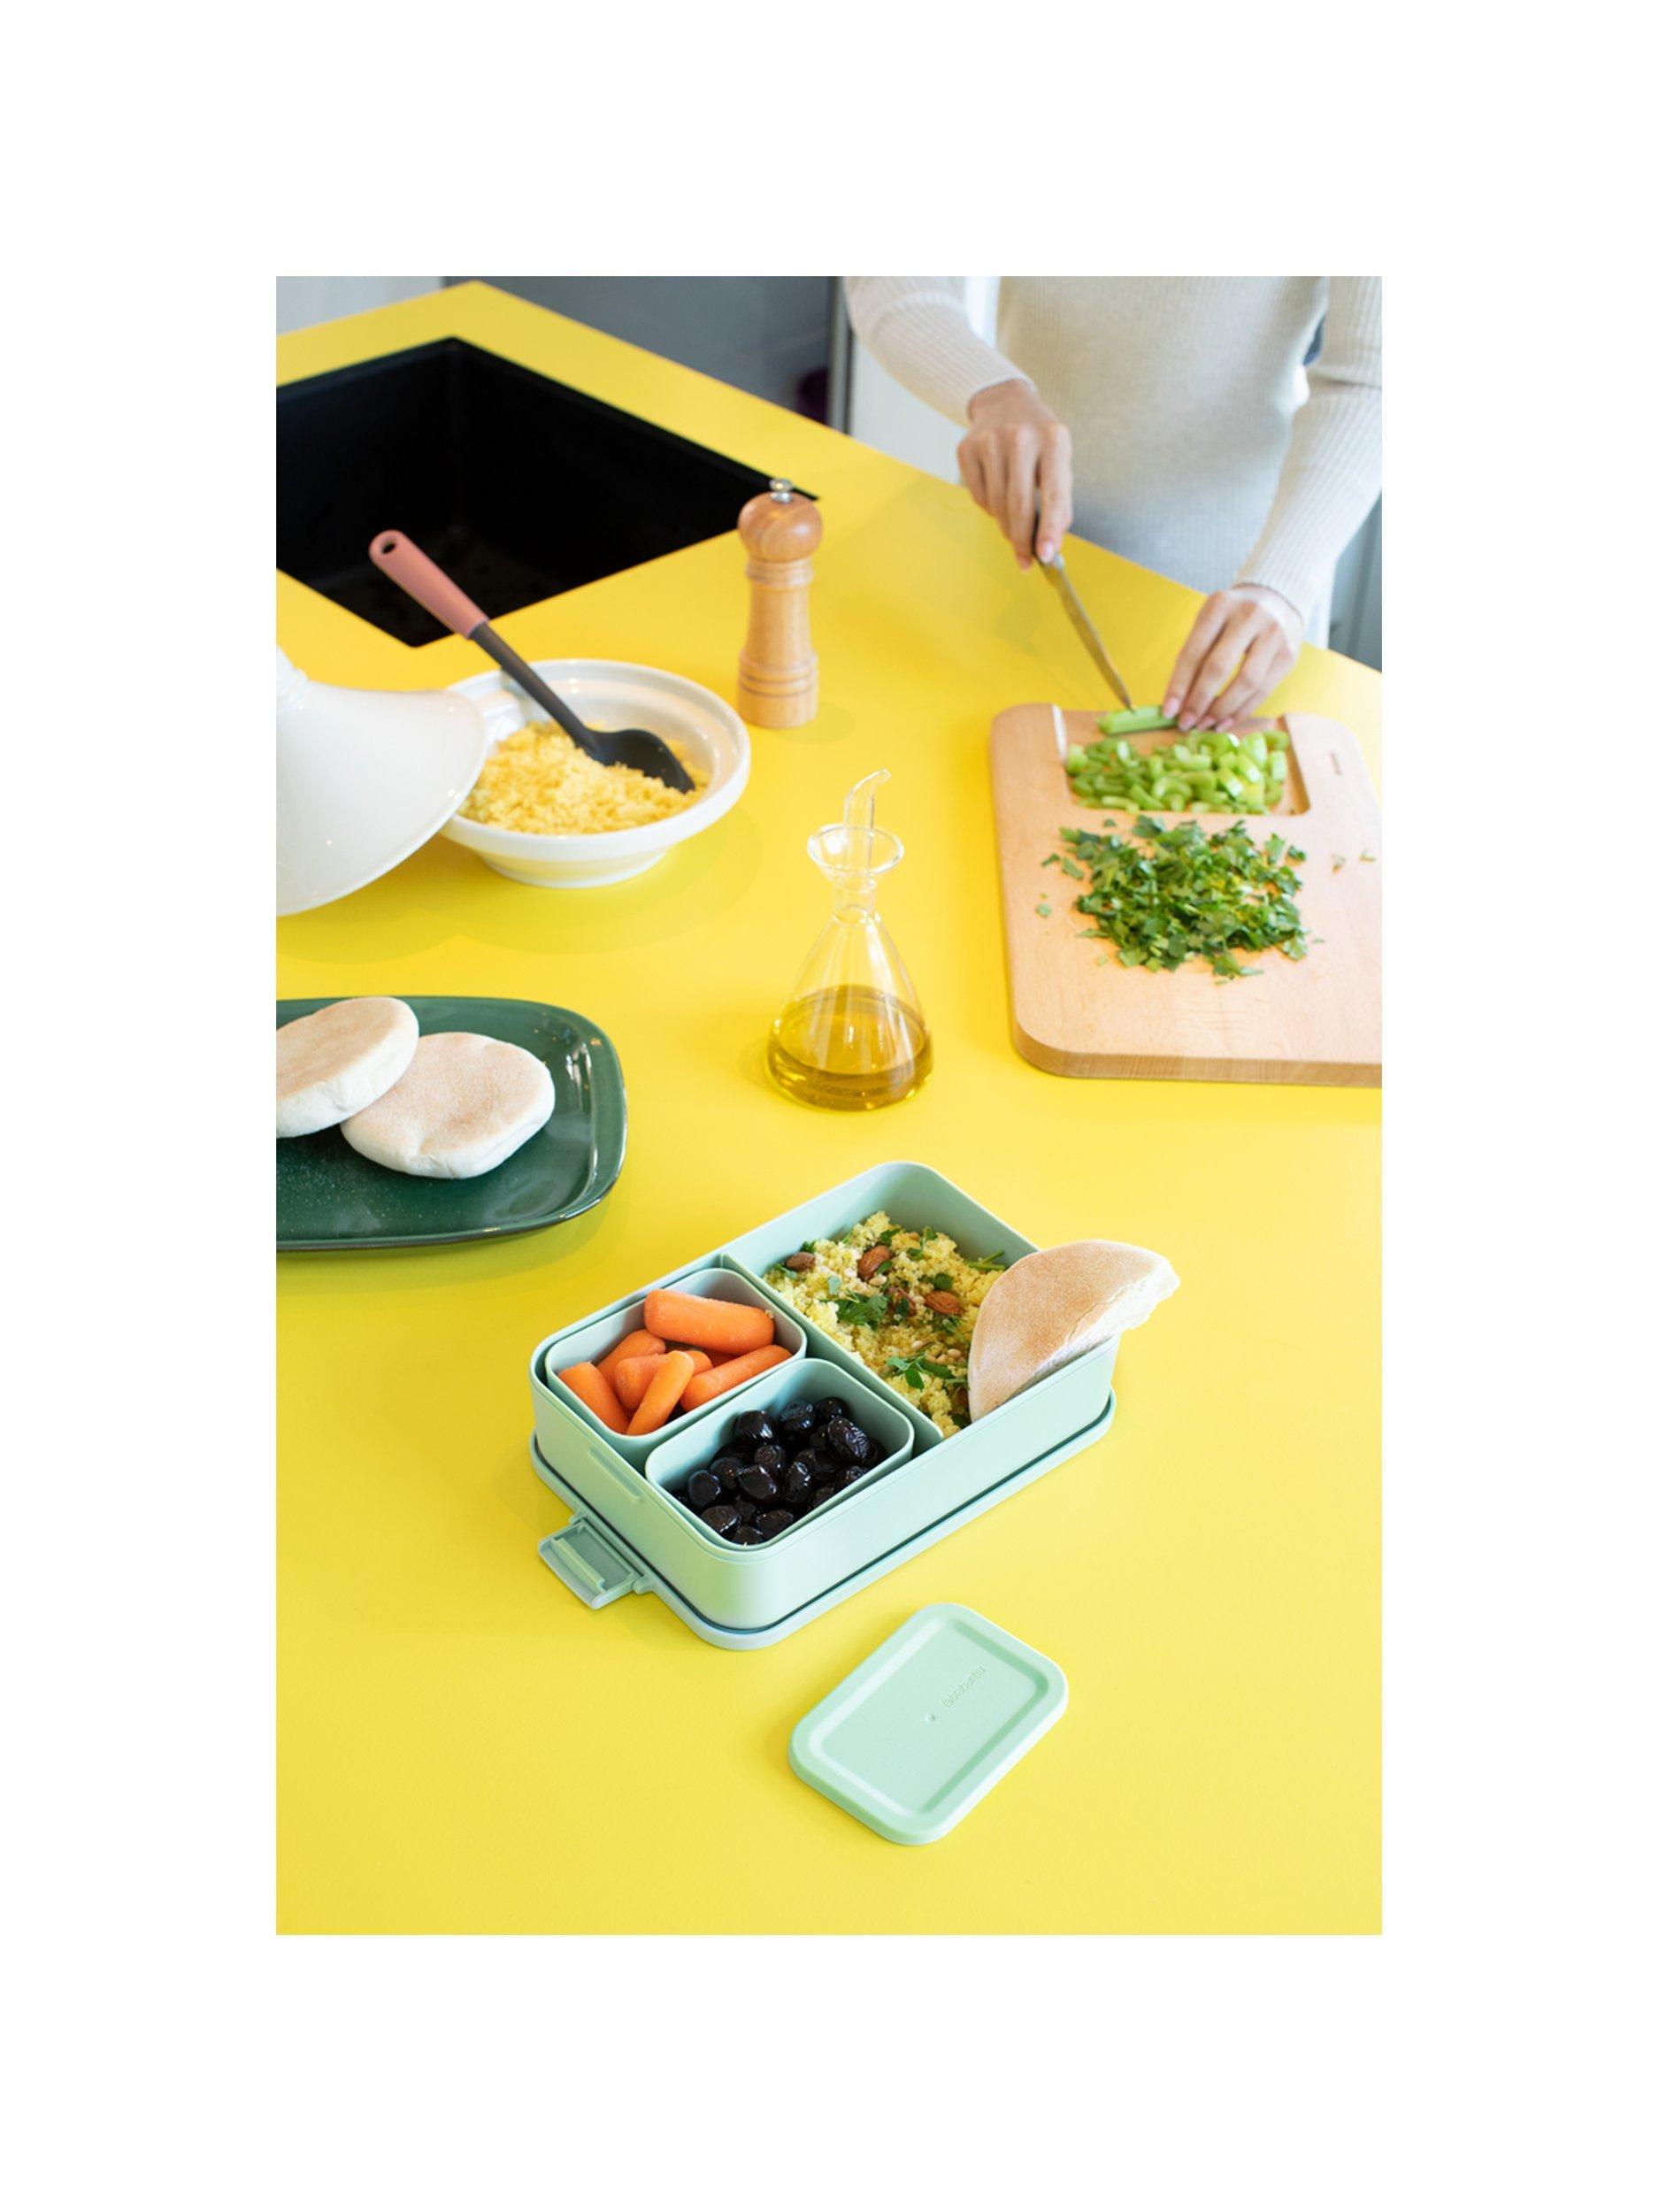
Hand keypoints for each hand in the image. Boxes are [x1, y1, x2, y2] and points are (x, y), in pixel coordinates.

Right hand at [956, 380, 1072, 568]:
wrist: (1004, 401)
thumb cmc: (1038, 439)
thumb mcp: (1059, 460)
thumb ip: (1058, 500)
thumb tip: (1049, 546)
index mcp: (1053, 439)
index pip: (1053, 493)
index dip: (1050, 529)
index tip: (1046, 556)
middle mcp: (1021, 437)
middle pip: (1018, 504)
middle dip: (1022, 540)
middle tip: (1025, 561)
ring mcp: (989, 441)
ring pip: (996, 505)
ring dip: (1006, 527)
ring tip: (1014, 529)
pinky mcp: (967, 448)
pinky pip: (977, 497)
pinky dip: (989, 508)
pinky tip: (997, 496)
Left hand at [1164, 586, 1303, 730]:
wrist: (1279, 599)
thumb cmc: (1233, 616)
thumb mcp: (1210, 621)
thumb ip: (1194, 655)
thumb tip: (1178, 701)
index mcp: (1220, 605)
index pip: (1194, 651)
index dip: (1179, 684)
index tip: (1168, 711)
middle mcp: (1249, 616)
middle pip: (1219, 667)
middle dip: (1199, 700)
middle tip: (1186, 723)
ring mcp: (1273, 635)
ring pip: (1246, 682)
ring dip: (1222, 710)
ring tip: (1205, 725)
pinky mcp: (1289, 655)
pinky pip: (1264, 690)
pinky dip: (1242, 711)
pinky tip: (1226, 722)